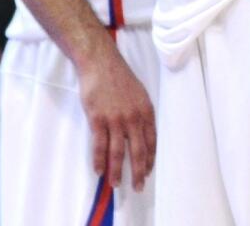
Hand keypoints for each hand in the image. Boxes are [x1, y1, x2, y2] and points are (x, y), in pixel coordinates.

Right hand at [77, 43, 156, 190]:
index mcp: (146, 111)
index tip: (148, 170)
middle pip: (138, 150)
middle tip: (138, 186)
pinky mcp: (98, 119)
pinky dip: (99, 160)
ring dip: (117, 171)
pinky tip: (99, 171)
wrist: (101, 62)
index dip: (150, 158)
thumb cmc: (119, 77)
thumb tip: (140, 132)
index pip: (151, 140)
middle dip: (138, 171)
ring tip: (116, 184)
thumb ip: (140, 113)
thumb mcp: (139, 93)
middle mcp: (133, 117)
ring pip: (118, 151)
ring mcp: (115, 119)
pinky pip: (99, 145)